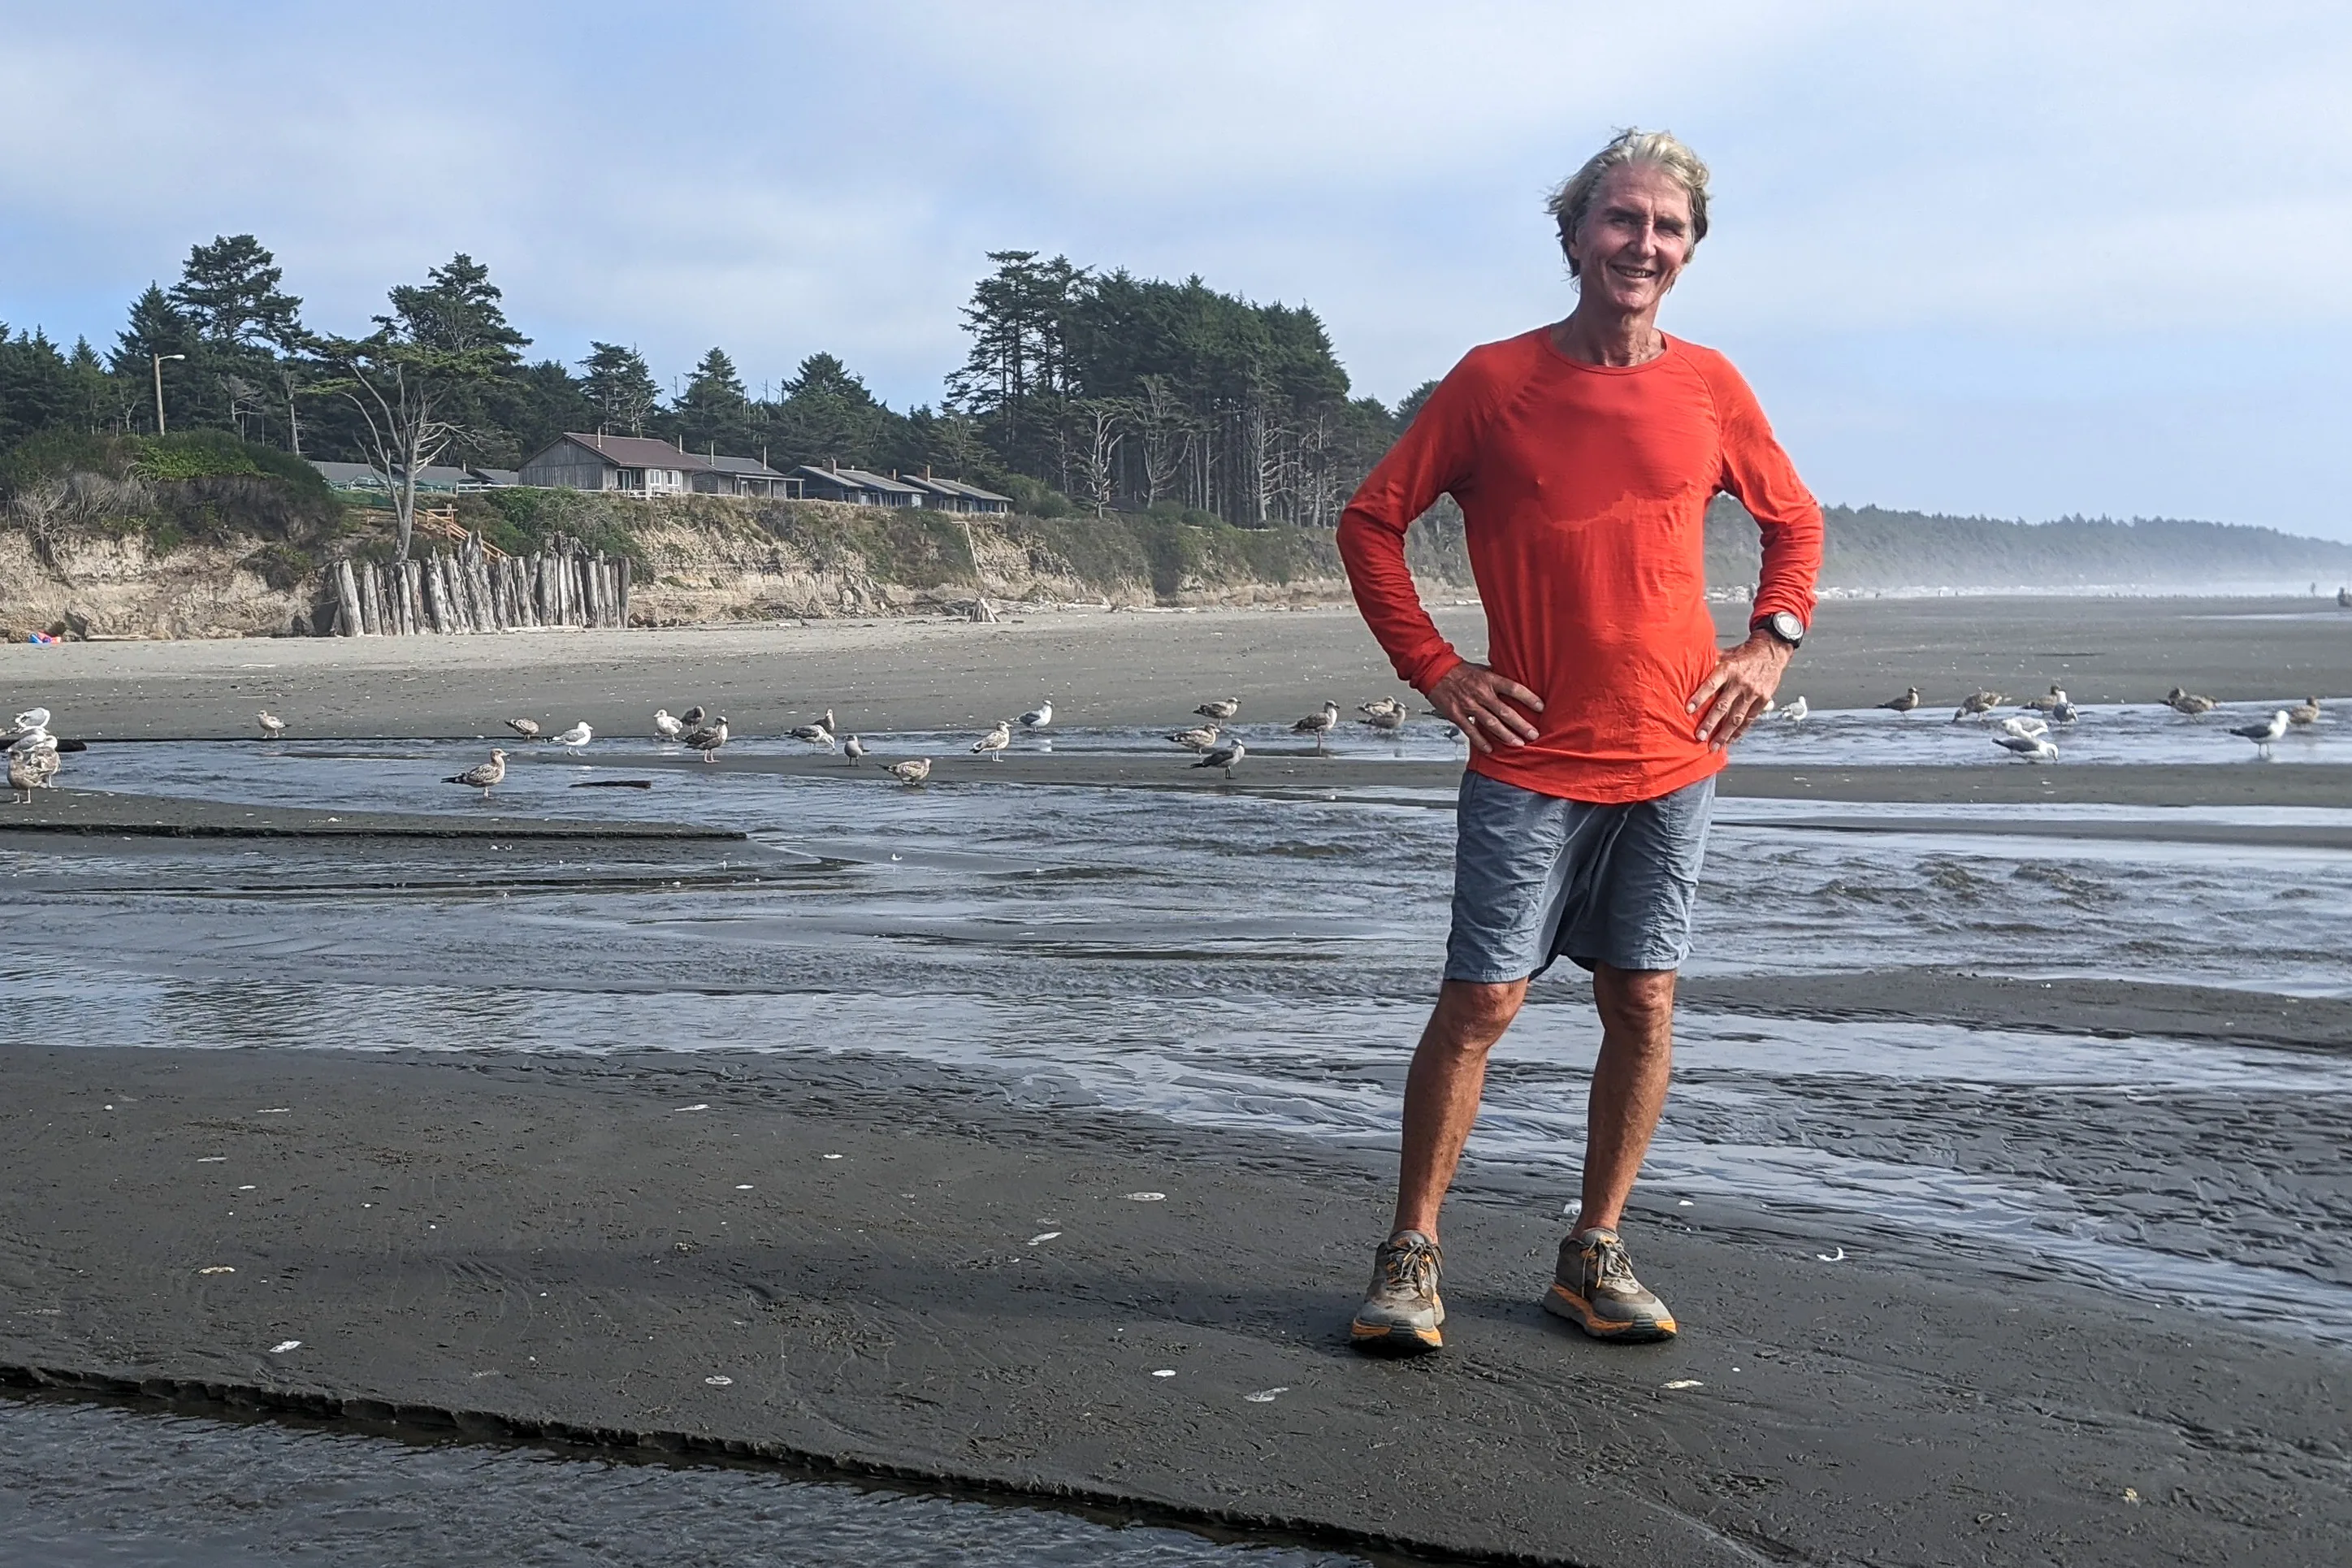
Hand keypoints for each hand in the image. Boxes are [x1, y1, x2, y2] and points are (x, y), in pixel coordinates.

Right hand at [1427, 662, 1543, 754]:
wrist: (1435, 671)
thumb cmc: (1460, 671)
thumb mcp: (1483, 669)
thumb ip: (1498, 679)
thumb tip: (1516, 684)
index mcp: (1489, 679)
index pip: (1514, 689)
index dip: (1528, 698)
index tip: (1541, 707)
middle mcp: (1481, 693)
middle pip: (1505, 711)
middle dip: (1521, 724)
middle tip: (1533, 734)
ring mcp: (1468, 705)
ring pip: (1491, 723)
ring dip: (1506, 735)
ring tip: (1518, 743)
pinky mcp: (1457, 714)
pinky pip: (1471, 731)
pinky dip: (1481, 741)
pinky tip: (1490, 749)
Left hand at [1687, 635, 1791, 749]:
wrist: (1771, 651)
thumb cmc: (1743, 654)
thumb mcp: (1725, 654)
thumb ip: (1709, 664)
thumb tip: (1687, 668)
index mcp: (1728, 669)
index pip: (1711, 685)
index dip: (1700, 697)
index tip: (1688, 710)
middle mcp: (1740, 683)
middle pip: (1723, 706)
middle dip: (1710, 723)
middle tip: (1699, 736)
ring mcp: (1753, 693)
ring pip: (1736, 717)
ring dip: (1724, 734)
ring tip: (1713, 746)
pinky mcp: (1763, 700)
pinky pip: (1749, 719)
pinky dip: (1739, 732)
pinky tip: (1730, 740)